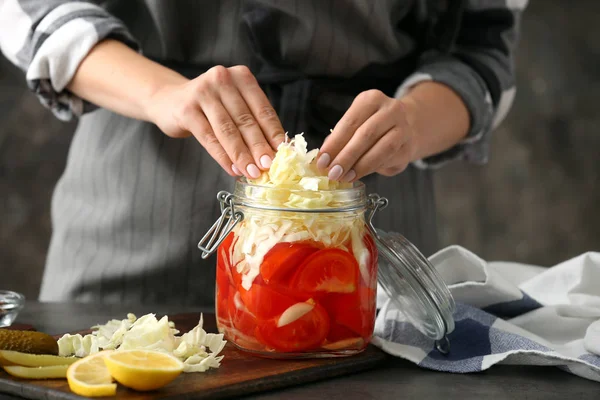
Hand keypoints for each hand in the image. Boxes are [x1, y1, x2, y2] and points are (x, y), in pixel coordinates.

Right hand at [146, 65, 285, 177]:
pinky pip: (208, 137)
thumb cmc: (210, 107)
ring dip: (242, 155)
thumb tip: (275, 152)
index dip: (273, 134)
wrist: (169, 101)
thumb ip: (253, 122)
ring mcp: (202, 92)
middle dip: (259, 147)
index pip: (263, 109)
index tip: (283, 154)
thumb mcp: (234, 106)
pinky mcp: (186, 109)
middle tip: (269, 167)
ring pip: (228, 130)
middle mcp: (222, 79)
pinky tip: (232, 169)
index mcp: (241, 76)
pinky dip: (222, 157)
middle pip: (246, 120)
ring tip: (252, 172)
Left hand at [316, 89, 417, 181]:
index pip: (350, 122)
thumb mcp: (354, 126)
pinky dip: (372, 169)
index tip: (322, 161)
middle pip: (366, 134)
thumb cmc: (372, 127)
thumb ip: (339, 139)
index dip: (335, 143)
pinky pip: (390, 159)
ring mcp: (403, 128)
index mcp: (371, 99)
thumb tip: (323, 160)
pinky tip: (359, 175)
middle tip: (332, 173)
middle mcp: (391, 109)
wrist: (407, 129)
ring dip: (360, 166)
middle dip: (346, 156)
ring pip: (382, 148)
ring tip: (345, 177)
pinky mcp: (408, 147)